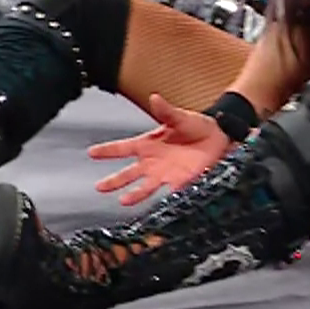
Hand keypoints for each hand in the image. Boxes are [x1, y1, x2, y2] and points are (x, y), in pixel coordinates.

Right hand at [88, 94, 231, 206]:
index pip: (123, 148)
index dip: (107, 150)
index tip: (91, 152)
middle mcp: (152, 162)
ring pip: (144, 187)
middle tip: (100, 187)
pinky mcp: (179, 183)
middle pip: (128, 173)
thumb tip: (154, 98)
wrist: (218, 138)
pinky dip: (161, 201)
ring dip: (134, 195)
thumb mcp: (180, 117)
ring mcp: (164, 174)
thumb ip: (166, 111)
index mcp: (148, 144)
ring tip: (123, 201)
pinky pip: (168, 194)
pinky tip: (153, 210)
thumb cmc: (196, 125)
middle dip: (114, 181)